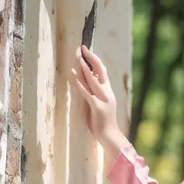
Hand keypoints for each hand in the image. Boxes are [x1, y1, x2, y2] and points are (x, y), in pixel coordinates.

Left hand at [72, 45, 128, 159]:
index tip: (87, 50)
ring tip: (78, 57)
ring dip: (85, 68)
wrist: (110, 135)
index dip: (94, 59)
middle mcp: (107, 92)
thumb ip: (96, 93)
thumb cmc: (103, 121)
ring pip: (94, 80)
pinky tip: (73, 76)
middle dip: (91, 58)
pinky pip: (87, 93)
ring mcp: (102, 99)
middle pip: (100, 70)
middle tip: (82, 47)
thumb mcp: (101, 104)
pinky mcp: (96, 107)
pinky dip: (80, 84)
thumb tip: (89, 81)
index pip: (103, 71)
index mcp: (108, 91)